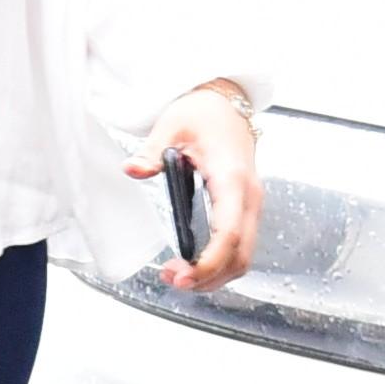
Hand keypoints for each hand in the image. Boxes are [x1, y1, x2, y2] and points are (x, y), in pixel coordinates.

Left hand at [137, 83, 261, 290]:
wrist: (225, 103)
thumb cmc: (202, 113)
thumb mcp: (171, 126)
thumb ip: (151, 151)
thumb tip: (134, 169)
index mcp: (232, 179)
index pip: (228, 234)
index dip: (208, 263)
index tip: (182, 277)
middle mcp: (248, 196)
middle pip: (240, 256)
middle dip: (209, 277)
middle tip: (172, 280)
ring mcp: (250, 205)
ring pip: (244, 257)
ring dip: (215, 275)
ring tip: (179, 275)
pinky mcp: (245, 209)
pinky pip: (241, 247)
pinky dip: (221, 264)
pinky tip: (195, 265)